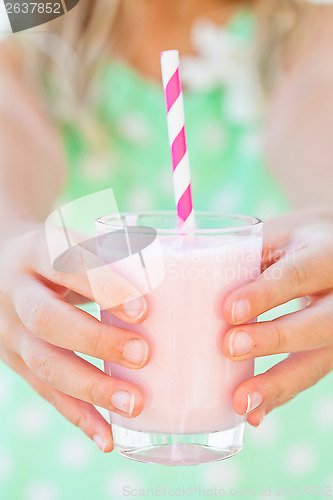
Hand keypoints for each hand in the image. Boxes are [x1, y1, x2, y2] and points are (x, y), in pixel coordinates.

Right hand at [0, 222, 150, 452]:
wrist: (4, 267)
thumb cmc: (58, 255)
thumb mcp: (75, 242)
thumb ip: (115, 254)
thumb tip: (177, 275)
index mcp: (35, 251)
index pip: (65, 265)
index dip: (103, 287)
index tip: (142, 308)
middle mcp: (16, 293)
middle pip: (47, 320)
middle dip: (96, 341)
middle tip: (143, 354)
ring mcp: (11, 332)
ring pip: (44, 365)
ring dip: (91, 388)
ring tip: (133, 404)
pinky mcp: (16, 362)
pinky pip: (45, 393)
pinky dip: (78, 416)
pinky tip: (107, 436)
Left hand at [222, 206, 332, 425]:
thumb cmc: (297, 241)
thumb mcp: (279, 234)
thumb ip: (246, 251)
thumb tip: (189, 268)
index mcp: (325, 256)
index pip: (298, 275)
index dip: (265, 294)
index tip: (228, 310)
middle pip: (317, 324)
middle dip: (275, 339)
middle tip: (231, 347)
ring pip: (317, 361)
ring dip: (278, 383)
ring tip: (241, 401)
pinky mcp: (328, 350)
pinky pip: (308, 376)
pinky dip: (280, 396)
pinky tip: (254, 413)